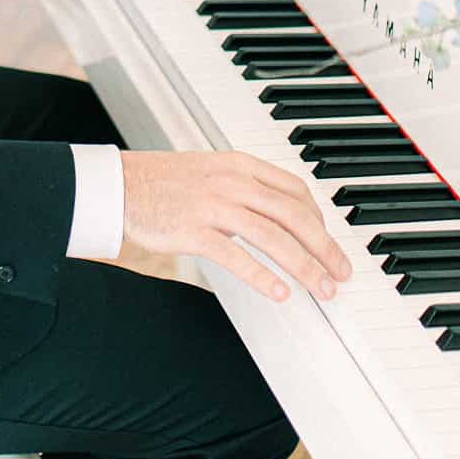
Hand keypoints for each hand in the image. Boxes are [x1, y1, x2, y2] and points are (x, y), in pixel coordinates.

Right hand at [119, 150, 349, 303]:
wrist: (118, 186)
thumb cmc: (163, 182)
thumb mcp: (211, 172)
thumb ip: (245, 188)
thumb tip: (279, 216)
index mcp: (240, 165)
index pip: (295, 190)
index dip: (320, 220)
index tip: (328, 243)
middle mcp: (232, 182)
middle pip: (294, 215)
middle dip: (325, 247)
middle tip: (341, 273)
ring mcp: (213, 205)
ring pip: (274, 237)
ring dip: (304, 266)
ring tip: (322, 289)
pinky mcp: (194, 230)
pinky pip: (237, 256)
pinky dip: (263, 276)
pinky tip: (280, 293)